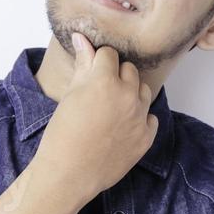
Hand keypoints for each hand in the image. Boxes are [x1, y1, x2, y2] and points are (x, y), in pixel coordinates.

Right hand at [32, 32, 158, 200]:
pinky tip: (122, 127)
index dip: (98, 62)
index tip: (92, 73)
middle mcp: (127, 95)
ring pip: (143, 90)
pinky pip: (150, 117)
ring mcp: (140, 117)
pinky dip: (139, 118)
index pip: (109, 54)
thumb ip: (83, 64)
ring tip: (112, 109)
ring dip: (130, 94)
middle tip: (100, 93)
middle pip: (129, 69)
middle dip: (116, 76)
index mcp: (105, 80)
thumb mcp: (70, 95)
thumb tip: (82, 38)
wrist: (68, 174)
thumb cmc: (62, 134)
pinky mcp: (146, 137)